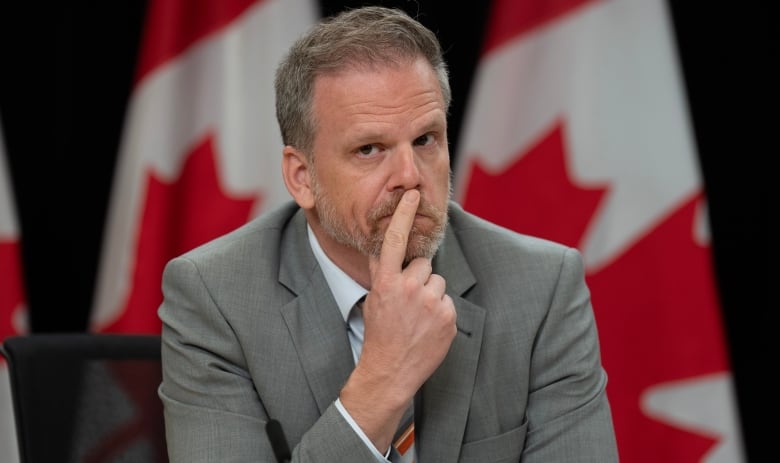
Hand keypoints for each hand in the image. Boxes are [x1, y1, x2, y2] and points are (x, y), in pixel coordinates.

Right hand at [361, 189, 456, 392]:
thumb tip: (384, 248)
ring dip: (431, 295)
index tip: (412, 195)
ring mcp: (431, 303)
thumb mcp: (374, 299)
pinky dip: (441, 313)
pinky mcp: (448, 316)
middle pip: (423, 264)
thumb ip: (382, 273)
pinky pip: (447, 302)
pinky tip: (428, 328)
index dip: (404, 216)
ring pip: (437, 282)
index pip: (395, 241)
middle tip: (409, 302)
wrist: (390, 371)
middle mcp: (409, 288)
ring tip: (418, 317)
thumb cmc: (379, 334)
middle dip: (418, 278)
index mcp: (387, 282)